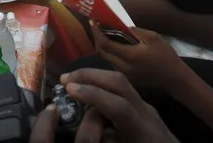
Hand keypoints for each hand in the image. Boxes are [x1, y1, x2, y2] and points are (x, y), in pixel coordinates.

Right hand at [60, 69, 179, 142]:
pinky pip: (123, 90)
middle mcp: (146, 112)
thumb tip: (85, 123)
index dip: (93, 95)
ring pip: (123, 83)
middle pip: (121, 83)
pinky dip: (104, 86)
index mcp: (142, 129)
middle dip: (91, 75)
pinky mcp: (146, 109)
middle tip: (65, 78)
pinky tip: (90, 90)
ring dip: (96, 77)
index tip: (69, 90)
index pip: (118, 106)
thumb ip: (103, 138)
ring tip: (73, 80)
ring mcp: (147, 108)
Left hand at [88, 23, 184, 89]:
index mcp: (129, 55)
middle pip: (101, 52)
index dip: (96, 32)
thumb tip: (123, 25)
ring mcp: (125, 74)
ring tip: (104, 34)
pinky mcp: (128, 78)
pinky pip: (113, 64)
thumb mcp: (154, 38)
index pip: (105, 44)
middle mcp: (123, 67)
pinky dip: (110, 54)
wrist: (174, 78)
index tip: (93, 21)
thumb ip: (136, 31)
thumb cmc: (166, 56)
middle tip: (97, 27)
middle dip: (96, 38)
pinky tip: (114, 46)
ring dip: (103, 47)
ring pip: (106, 59)